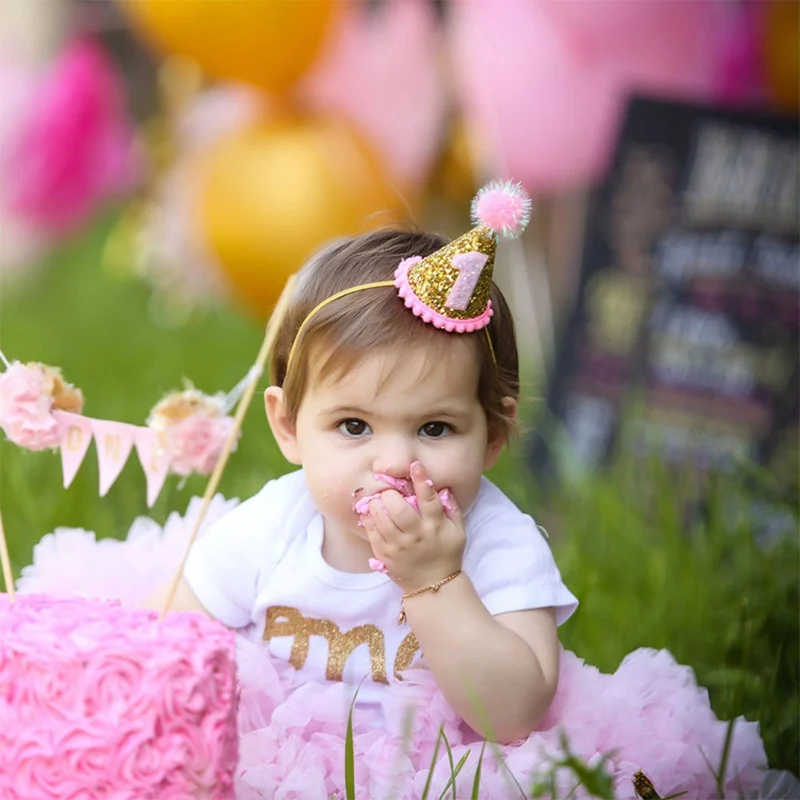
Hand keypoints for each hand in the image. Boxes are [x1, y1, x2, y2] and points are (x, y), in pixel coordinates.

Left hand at [361, 461, 464, 591]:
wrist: (433, 585)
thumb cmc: (447, 554)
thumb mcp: (458, 531)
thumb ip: (452, 508)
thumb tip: (443, 487)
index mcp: (435, 526)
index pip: (429, 499)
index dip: (421, 480)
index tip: (415, 465)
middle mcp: (416, 535)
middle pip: (399, 509)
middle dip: (391, 494)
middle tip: (389, 490)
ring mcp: (399, 546)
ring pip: (382, 520)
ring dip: (376, 505)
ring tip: (377, 500)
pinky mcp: (385, 555)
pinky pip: (372, 533)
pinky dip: (368, 519)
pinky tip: (368, 512)